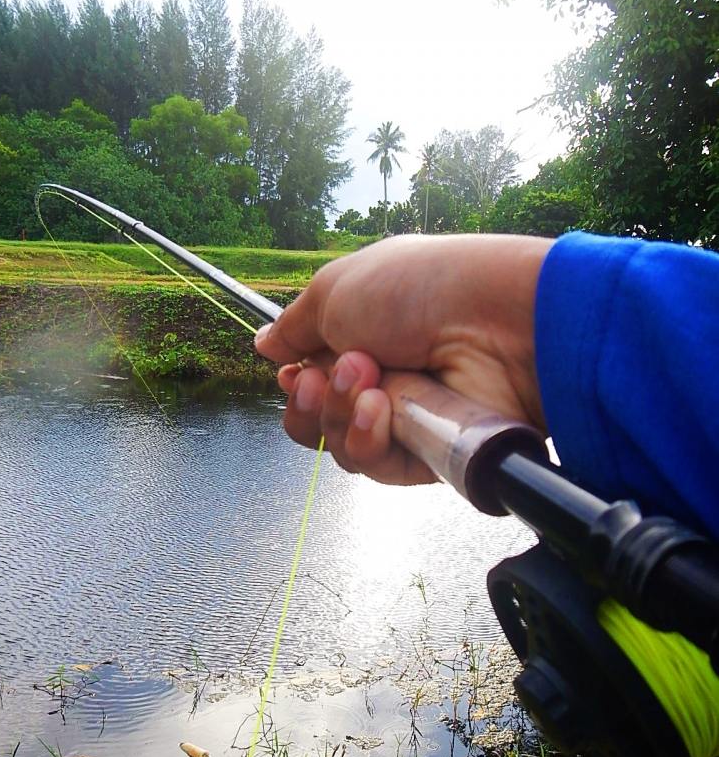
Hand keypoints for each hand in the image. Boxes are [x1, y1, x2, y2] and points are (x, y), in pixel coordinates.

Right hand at [255, 233, 552, 484]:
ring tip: (368, 381)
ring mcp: (408, 420)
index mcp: (367, 335)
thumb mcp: (337, 291)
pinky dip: (368, 439)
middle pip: (319, 419)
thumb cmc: (417, 290)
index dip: (297, 381)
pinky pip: (376, 465)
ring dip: (339, 414)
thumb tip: (264, 343)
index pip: (314, 378)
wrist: (492, 323)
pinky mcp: (429, 456)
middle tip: (325, 376)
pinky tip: (380, 410)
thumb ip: (294, 327)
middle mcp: (386, 379)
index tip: (293, 370)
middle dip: (310, 400)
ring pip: (340, 446)